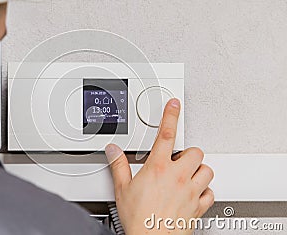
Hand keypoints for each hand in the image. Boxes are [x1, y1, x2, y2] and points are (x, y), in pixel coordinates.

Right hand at [105, 98, 213, 234]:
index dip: (170, 116)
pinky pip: (211, 193)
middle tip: (178, 159)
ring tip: (187, 174)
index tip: (174, 105)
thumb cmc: (138, 218)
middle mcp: (178, 176)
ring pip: (207, 170)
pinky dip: (205, 191)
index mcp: (158, 168)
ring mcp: (191, 191)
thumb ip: (118, 165)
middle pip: (195, 152)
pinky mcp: (198, 207)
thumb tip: (113, 150)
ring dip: (199, 170)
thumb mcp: (122, 189)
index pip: (166, 134)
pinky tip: (195, 192)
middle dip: (188, 153)